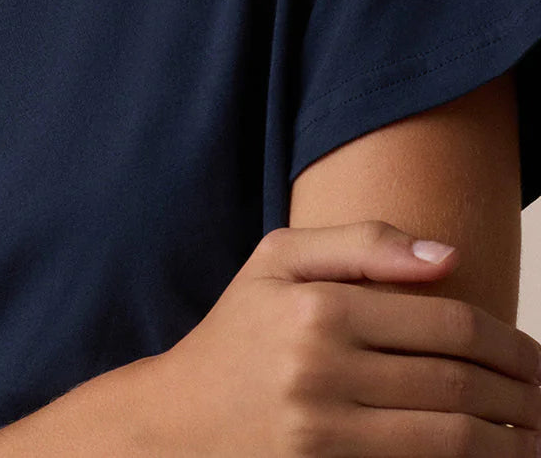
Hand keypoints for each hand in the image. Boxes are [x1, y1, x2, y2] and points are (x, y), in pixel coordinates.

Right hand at [142, 221, 540, 455]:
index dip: (506, 340)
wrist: (177, 421)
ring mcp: (323, 430)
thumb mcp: (278, 260)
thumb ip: (361, 244)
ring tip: (535, 436)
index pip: (443, 321)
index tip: (534, 356)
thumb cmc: (237, 333)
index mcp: (316, 304)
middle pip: (455, 380)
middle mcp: (319, 366)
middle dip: (520, 393)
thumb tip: (449, 257)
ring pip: (449, 437)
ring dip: (509, 440)